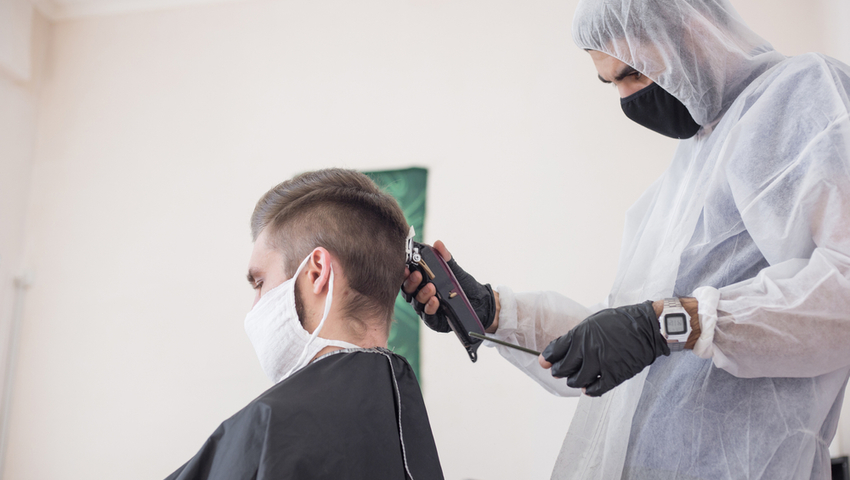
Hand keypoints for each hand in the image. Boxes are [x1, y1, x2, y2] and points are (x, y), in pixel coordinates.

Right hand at [401, 240, 497, 332]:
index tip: (406, 267)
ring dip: (423, 294)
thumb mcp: (453, 269)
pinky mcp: (434, 321)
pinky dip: (430, 307)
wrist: (479, 302)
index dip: (404, 273)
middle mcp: (420, 296)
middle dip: (412, 282)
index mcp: (421, 283)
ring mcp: (426, 309)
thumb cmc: (462, 285)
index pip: (407, 278)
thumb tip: (438, 244)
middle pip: (408, 291)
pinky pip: (428, 316)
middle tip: (418, 275)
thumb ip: (444, 258)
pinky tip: (435, 301)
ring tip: (431, 287)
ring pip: (417, 303)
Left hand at [539, 301, 668, 396]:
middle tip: (559, 372)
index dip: (548, 359)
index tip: (545, 363)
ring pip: (576, 381)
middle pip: (563, 368)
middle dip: (558, 371)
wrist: (646, 327)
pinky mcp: (614, 375)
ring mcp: (600, 363)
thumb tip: (562, 348)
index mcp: (580, 334)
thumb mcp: (593, 322)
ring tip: (576, 379)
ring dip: (573, 382)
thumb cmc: (619, 322)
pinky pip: (595, 389)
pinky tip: (588, 387)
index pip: (556, 350)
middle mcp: (587, 349)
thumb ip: (577, 335)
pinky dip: (589, 391)